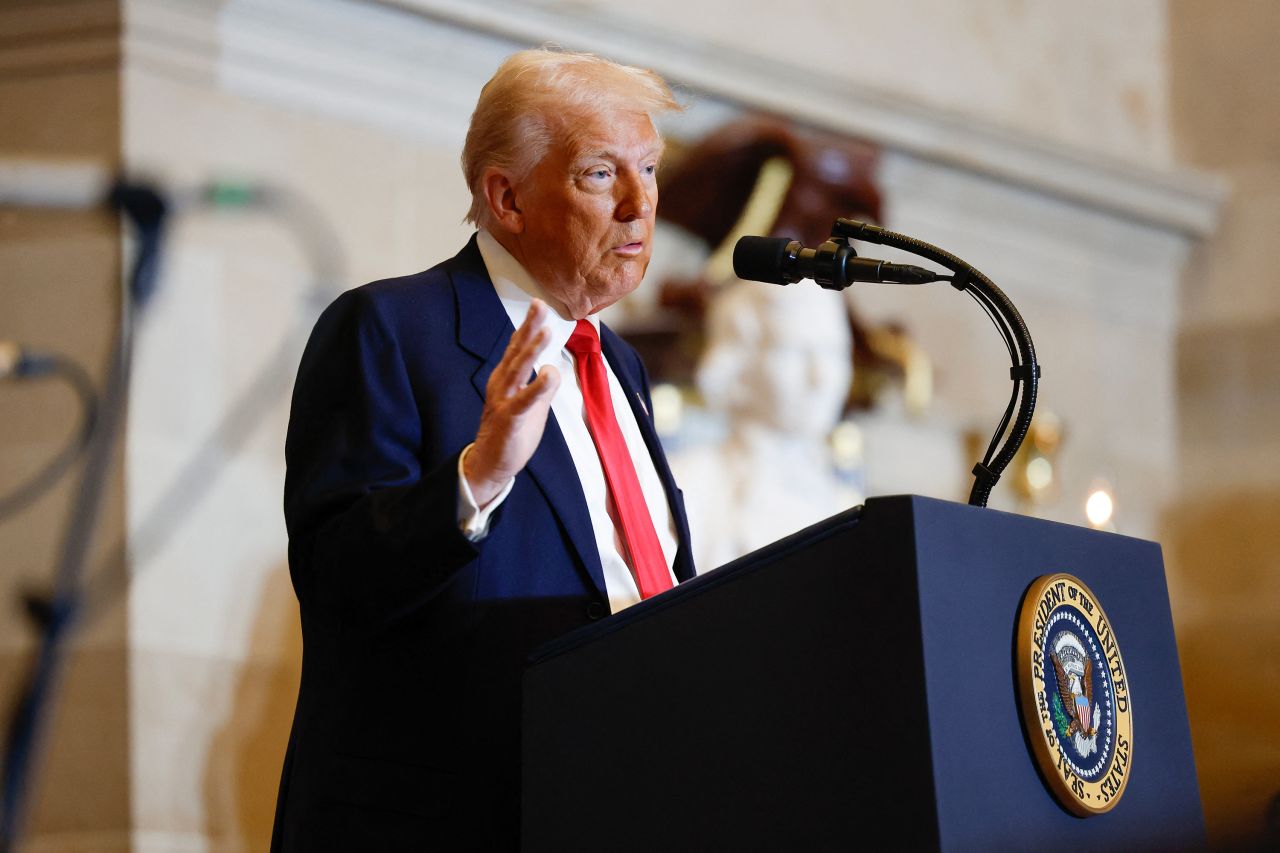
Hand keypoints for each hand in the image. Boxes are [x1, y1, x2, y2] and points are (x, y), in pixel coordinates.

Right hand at [464, 299, 561, 505]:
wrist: (490, 464)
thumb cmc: (511, 432)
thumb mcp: (530, 404)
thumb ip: (541, 385)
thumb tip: (553, 367)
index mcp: (506, 379)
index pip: (518, 347)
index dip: (528, 325)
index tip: (538, 303)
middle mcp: (501, 385)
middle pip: (516, 351)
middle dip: (528, 327)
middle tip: (539, 305)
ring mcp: (503, 401)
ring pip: (517, 371)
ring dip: (531, 350)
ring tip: (546, 332)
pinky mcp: (508, 419)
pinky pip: (523, 401)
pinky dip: (537, 387)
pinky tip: (548, 374)